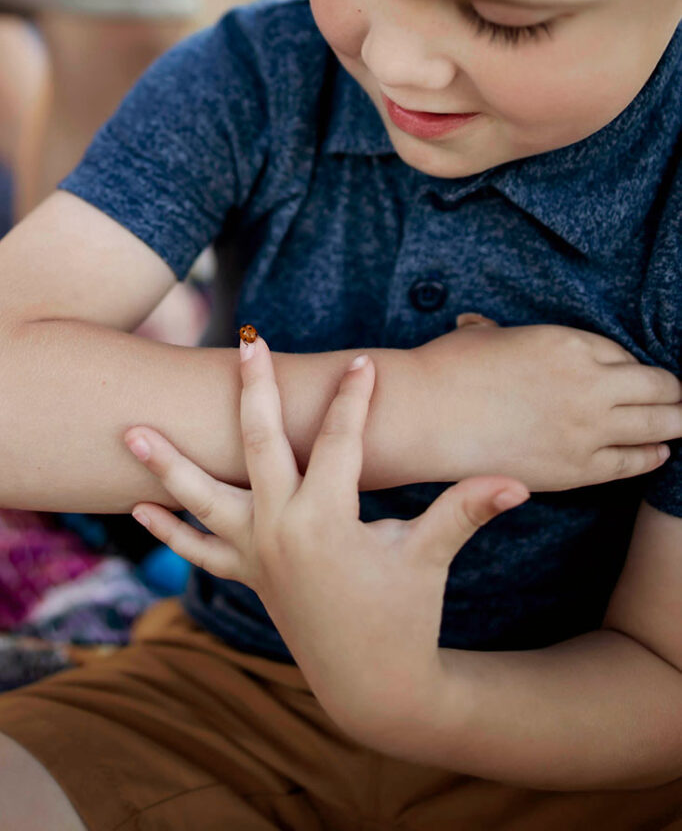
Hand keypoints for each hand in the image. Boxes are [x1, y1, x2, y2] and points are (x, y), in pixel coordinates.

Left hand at [124, 335, 528, 740]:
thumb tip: (521, 482)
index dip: (356, 399)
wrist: (372, 686)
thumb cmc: (406, 616)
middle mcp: (278, 531)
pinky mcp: (246, 576)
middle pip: (259, 444)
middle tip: (247, 342)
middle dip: (255, 389)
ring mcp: (254, 555)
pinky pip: (197, 550)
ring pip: (201, 499)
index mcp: (325, 520)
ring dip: (167, 464)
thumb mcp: (431, 557)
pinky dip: (169, 530)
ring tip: (128, 430)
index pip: (339, 440)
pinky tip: (140, 509)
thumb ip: (467, 511)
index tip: (364, 363)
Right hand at [415, 321, 681, 492]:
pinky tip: (660, 451)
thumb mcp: (483, 335)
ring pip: (658, 423)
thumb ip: (500, 332)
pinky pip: (632, 461)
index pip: (624, 355)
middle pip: (658, 387)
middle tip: (679, 396)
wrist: (424, 416)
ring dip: (675, 420)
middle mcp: (589, 384)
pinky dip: (652, 454)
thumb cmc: (446, 369)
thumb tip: (481, 325)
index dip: (631, 366)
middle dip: (673, 391)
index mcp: (570, 344)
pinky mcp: (576, 468)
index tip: (636, 375)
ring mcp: (586, 428)